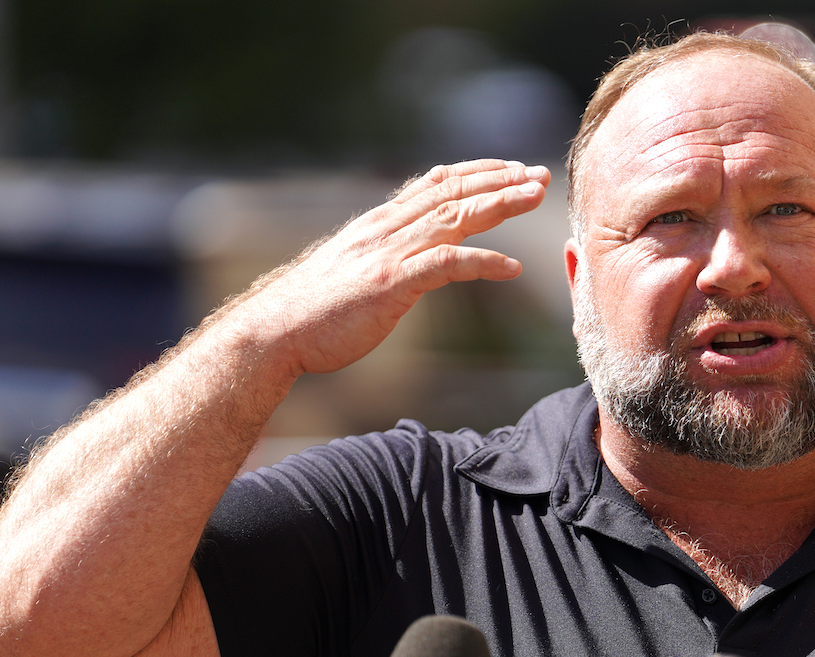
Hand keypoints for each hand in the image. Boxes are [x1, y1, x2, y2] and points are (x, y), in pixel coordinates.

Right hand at [235, 159, 550, 375]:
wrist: (274, 331)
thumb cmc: (313, 310)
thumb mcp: (353, 268)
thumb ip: (383, 254)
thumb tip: (407, 255)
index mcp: (379, 223)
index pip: (436, 183)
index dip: (478, 172)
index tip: (512, 168)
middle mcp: (386, 228)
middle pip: (453, 192)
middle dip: (501, 179)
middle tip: (541, 174)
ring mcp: (388, 253)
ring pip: (455, 217)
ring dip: (500, 204)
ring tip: (536, 197)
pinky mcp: (390, 284)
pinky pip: (446, 265)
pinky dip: (483, 262)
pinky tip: (512, 268)